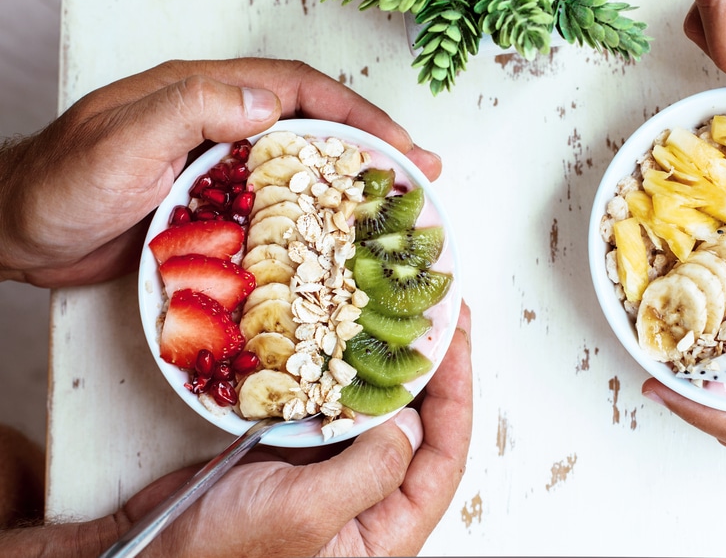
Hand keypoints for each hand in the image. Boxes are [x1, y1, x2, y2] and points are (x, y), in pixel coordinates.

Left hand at [0, 58, 441, 287]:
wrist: (11, 232)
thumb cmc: (58, 184)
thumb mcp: (122, 138)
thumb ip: (191, 110)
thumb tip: (268, 101)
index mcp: (204, 93)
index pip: (297, 91)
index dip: (356, 113)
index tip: (400, 143)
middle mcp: (217, 124)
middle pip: (311, 125)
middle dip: (370, 145)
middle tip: (420, 176)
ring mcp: (215, 166)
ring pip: (297, 169)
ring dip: (347, 186)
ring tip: (393, 213)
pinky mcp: (209, 207)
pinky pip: (273, 208)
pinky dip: (310, 222)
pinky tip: (332, 247)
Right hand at [114, 301, 472, 557]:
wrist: (151, 552)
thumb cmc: (222, 556)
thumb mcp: (305, 515)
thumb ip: (370, 471)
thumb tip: (413, 421)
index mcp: (387, 531)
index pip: (444, 456)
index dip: (456, 392)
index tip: (454, 337)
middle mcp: (370, 503)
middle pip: (422, 427)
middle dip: (432, 368)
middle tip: (437, 311)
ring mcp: (337, 476)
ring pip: (382, 412)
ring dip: (391, 363)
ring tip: (402, 313)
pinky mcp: (304, 456)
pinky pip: (338, 408)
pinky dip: (346, 373)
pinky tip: (350, 337)